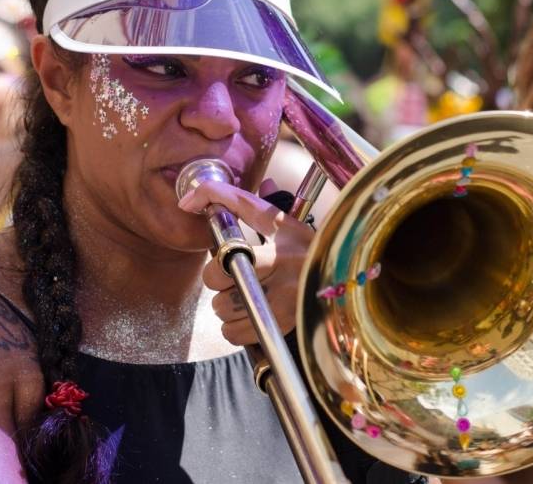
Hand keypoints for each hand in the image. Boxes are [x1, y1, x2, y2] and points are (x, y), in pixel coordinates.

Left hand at [178, 178, 312, 345]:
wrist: (343, 280)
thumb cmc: (304, 250)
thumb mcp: (279, 221)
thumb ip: (236, 201)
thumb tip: (189, 199)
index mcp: (280, 247)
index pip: (232, 241)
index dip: (214, 236)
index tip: (209, 233)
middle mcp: (282, 277)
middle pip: (217, 277)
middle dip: (217, 278)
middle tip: (230, 276)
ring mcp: (282, 306)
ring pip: (222, 307)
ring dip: (223, 304)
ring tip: (242, 296)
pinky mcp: (281, 329)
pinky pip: (233, 333)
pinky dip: (232, 327)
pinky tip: (247, 315)